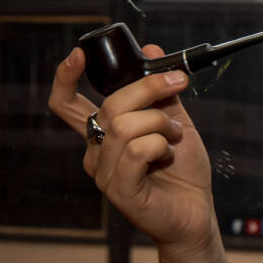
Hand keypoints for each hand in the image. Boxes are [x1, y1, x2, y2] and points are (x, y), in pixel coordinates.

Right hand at [49, 44, 215, 255]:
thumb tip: (150, 50)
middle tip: (178, 84)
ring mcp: (103, 173)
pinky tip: (167, 155)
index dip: (65, 78)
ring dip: (161, 123)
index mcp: (103, 133)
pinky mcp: (119, 191)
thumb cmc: (183, 170)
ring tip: (175, 136)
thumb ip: (161, 90)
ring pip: (124, 126)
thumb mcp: (174, 120)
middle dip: (149, 88)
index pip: (67, 104)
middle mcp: (95, 151)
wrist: (197, 212)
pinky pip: (135, 151)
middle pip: (110, 106)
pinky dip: (159, 145)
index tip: (79, 54)